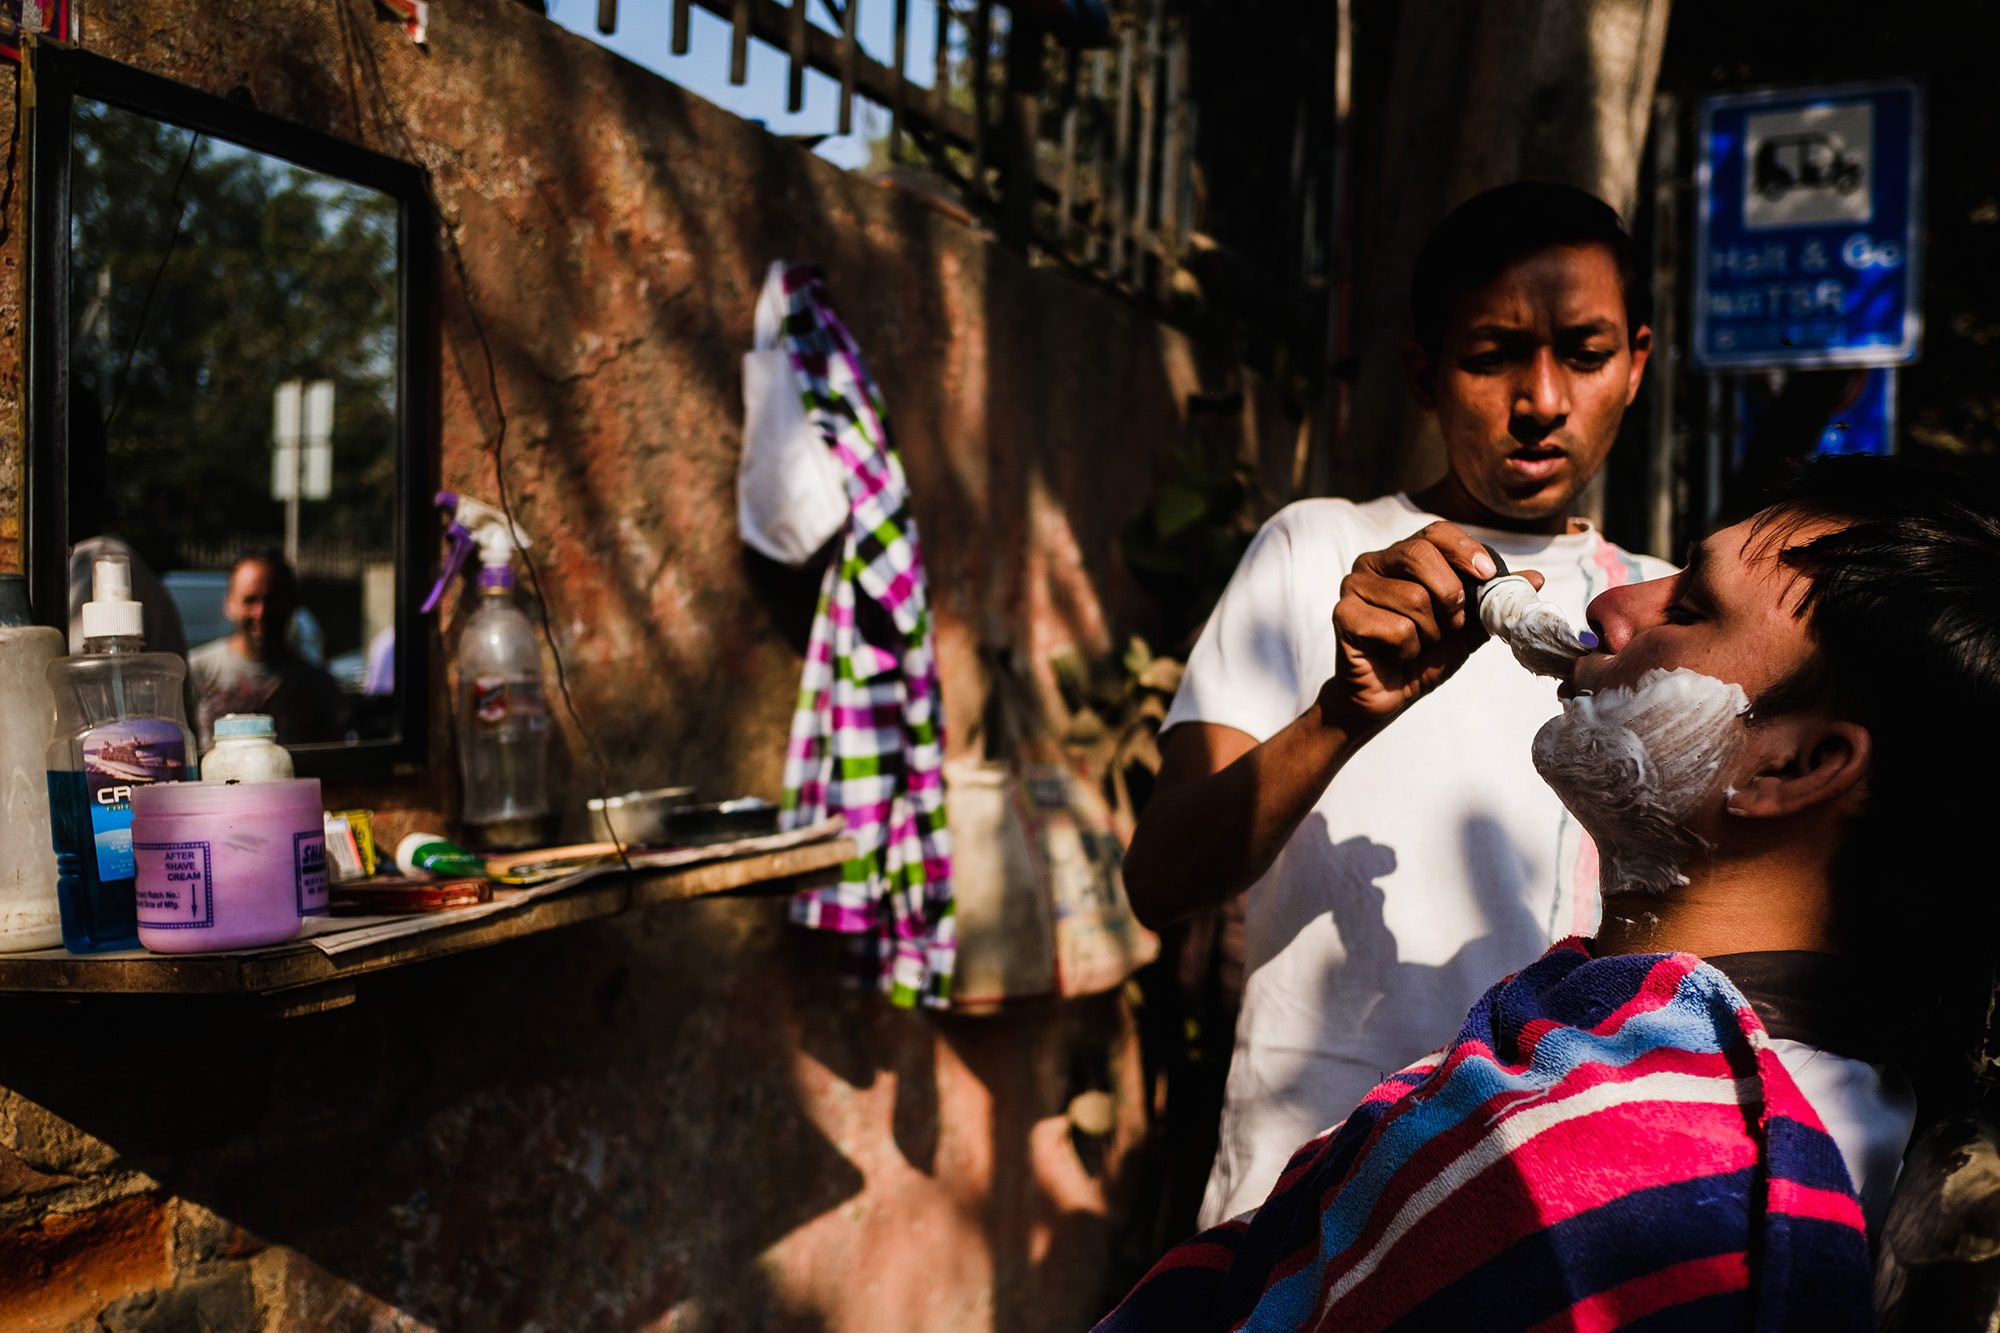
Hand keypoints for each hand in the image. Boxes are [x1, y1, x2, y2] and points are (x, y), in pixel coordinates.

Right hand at [1323, 522, 1543, 729]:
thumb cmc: (1423, 655)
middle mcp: (1374, 563)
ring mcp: (1354, 586)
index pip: (1435, 532)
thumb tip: (1536, 577)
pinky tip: (1396, 654)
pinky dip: (1407, 648)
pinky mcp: (1343, 615)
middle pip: (1419, 555)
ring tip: (1419, 644)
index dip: (1464, 548)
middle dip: (1450, 594)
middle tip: (1454, 623)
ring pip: (1412, 597)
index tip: (1487, 573)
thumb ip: (1493, 601)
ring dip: (1429, 632)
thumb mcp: (1467, 627)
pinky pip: (1394, 627)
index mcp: (1403, 556)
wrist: (1389, 695)